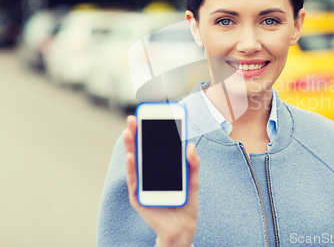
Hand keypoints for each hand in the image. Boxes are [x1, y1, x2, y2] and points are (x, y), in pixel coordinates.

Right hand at [123, 115, 199, 246]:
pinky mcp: (138, 198)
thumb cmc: (186, 203)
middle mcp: (149, 175)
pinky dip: (132, 168)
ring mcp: (142, 186)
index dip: (150, 132)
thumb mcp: (194, 180)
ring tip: (128, 132)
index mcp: (161, 169)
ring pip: (134, 163)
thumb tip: (190, 146)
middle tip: (133, 118)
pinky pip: (134, 181)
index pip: (153, 147)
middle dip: (137, 135)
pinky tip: (131, 155)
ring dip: (130, 147)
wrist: (183, 228)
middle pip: (141, 151)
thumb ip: (193, 163)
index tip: (148, 116)